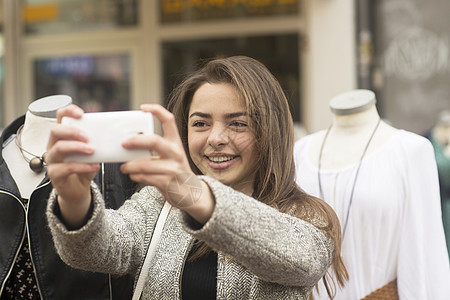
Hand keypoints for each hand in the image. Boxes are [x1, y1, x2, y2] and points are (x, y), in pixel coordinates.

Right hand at [46, 104, 99, 227]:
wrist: (78, 189)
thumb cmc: (84, 166)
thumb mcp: (92, 152)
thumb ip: (98, 142)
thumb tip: (117, 133)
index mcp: (62, 135)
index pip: (60, 117)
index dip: (69, 112)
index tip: (82, 114)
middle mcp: (53, 145)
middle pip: (55, 130)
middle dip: (73, 131)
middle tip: (88, 136)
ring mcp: (52, 160)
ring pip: (59, 148)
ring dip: (77, 147)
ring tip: (92, 150)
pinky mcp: (54, 174)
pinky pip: (66, 167)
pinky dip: (82, 166)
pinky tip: (95, 167)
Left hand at [120, 104, 214, 222]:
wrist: (192, 193)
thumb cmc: (176, 171)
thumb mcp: (171, 155)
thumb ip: (156, 148)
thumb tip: (131, 142)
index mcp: (175, 142)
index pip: (168, 120)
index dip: (156, 110)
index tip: (143, 108)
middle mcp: (175, 153)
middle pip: (154, 141)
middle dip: (135, 140)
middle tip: (123, 143)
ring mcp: (172, 168)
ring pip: (144, 164)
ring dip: (130, 165)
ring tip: (125, 166)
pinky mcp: (167, 182)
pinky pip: (145, 177)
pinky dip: (135, 176)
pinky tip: (134, 175)